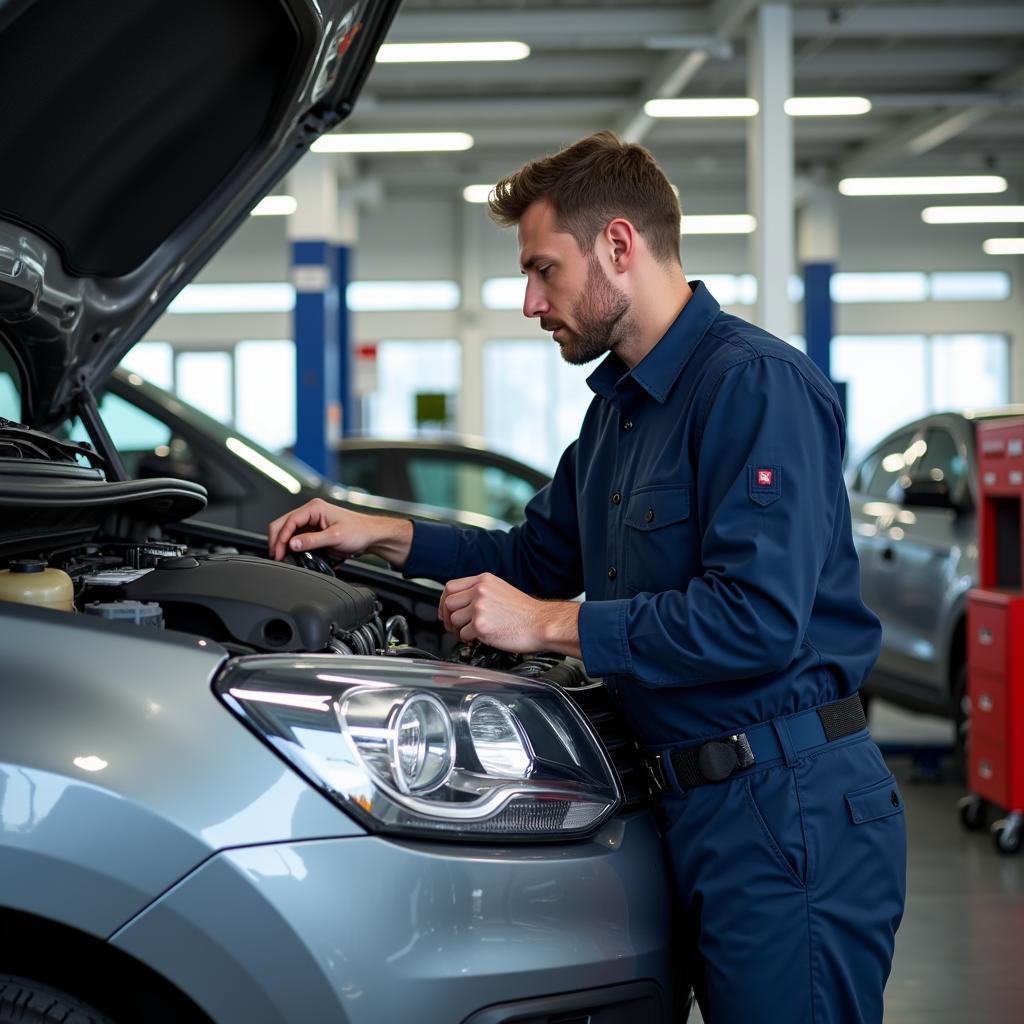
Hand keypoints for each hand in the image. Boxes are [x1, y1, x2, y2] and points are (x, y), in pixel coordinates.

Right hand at [268, 498, 411, 565]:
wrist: (371, 535)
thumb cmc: (359, 531)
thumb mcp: (335, 537)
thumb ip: (312, 541)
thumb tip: (292, 544)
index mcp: (315, 508)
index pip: (289, 521)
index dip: (281, 537)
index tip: (279, 552)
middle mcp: (311, 512)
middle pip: (284, 523)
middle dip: (278, 540)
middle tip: (277, 556)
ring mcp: (312, 521)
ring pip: (288, 530)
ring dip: (283, 543)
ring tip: (283, 557)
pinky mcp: (314, 531)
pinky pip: (297, 537)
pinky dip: (291, 546)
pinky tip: (292, 555)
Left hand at [438, 573, 580, 656]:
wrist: (542, 624)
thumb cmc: (526, 612)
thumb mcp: (501, 590)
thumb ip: (480, 592)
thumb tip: (461, 603)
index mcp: (484, 580)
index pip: (451, 587)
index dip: (444, 601)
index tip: (445, 610)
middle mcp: (480, 591)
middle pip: (448, 603)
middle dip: (448, 618)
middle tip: (454, 626)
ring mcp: (479, 608)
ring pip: (454, 620)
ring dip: (460, 630)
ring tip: (472, 633)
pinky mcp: (481, 625)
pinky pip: (464, 634)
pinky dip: (470, 639)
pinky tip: (481, 638)